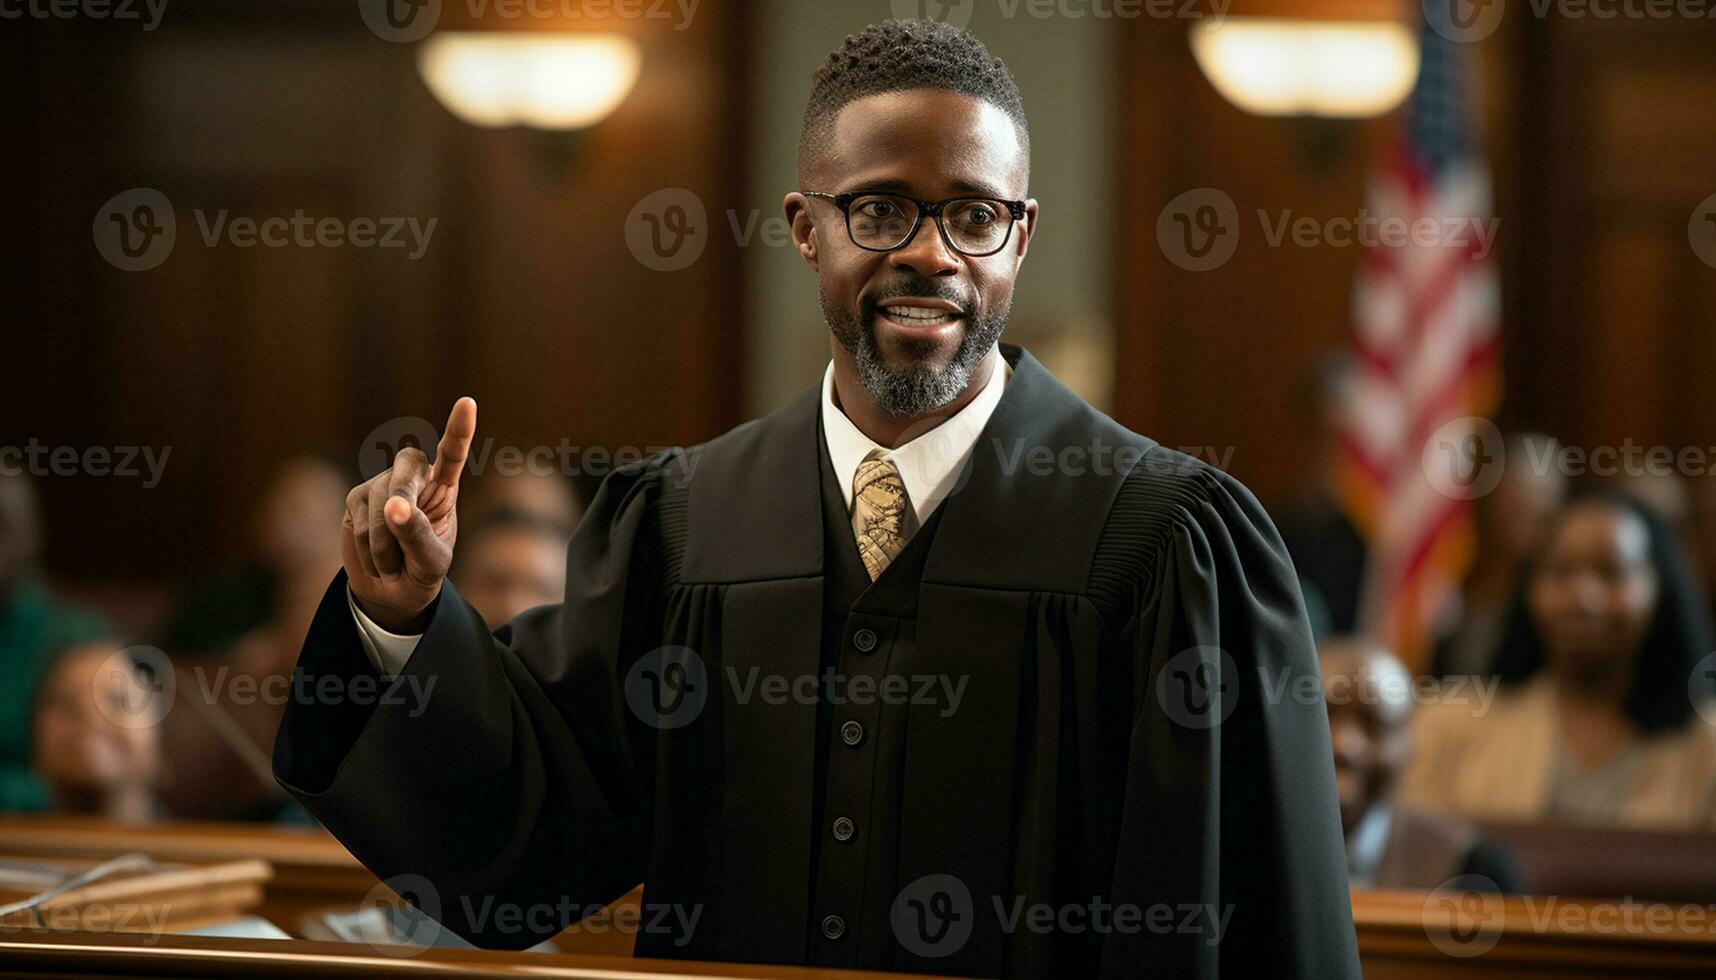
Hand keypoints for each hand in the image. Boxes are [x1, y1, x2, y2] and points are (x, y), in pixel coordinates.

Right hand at [342, 398, 476, 631]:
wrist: (391, 592)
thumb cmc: (423, 572)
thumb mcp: (433, 561)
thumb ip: (419, 535)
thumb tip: (394, 505)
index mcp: (443, 486)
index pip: (452, 454)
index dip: (459, 430)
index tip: (467, 403)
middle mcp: (412, 477)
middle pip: (406, 472)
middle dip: (403, 506)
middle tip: (404, 549)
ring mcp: (381, 485)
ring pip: (380, 510)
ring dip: (387, 549)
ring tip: (395, 563)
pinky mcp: (356, 499)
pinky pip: (361, 526)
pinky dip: (370, 552)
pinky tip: (377, 558)